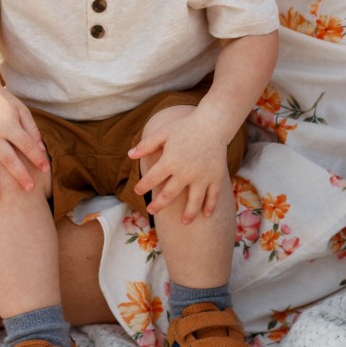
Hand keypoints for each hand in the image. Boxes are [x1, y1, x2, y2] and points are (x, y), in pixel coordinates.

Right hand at [0, 80, 48, 198]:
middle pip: (8, 159)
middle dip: (20, 175)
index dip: (37, 158)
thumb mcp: (21, 110)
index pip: (26, 145)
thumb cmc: (4, 102)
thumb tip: (41, 150)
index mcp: (8, 125)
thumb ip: (31, 129)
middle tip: (30, 189)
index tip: (46, 170)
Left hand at [129, 107, 229, 223]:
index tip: (138, 191)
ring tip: (183, 223)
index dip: (143, 186)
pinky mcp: (216, 177)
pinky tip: (205, 215)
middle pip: (169, 195)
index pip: (152, 179)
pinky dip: (210, 207)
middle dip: (159, 205)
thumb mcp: (163, 132)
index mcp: (170, 161)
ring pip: (193, 202)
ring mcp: (202, 177)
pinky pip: (213, 196)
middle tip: (152, 211)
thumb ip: (146, 145)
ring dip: (188, 214)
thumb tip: (129, 155)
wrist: (212, 123)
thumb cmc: (185, 126)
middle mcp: (185, 172)